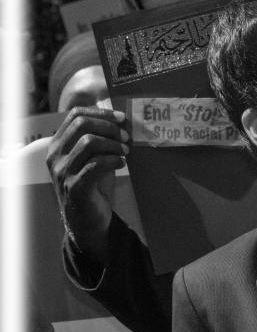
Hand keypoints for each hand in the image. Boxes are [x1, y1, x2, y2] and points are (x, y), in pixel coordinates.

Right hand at [45, 107, 128, 263]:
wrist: (86, 219)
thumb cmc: (92, 183)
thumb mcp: (92, 157)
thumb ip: (100, 138)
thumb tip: (123, 119)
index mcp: (58, 144)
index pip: (75, 114)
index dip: (101, 112)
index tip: (122, 118)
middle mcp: (55, 156)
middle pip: (82, 124)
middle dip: (109, 127)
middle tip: (126, 137)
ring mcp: (62, 172)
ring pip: (89, 142)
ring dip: (114, 144)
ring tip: (125, 152)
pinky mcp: (75, 187)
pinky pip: (96, 165)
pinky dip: (113, 160)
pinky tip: (121, 164)